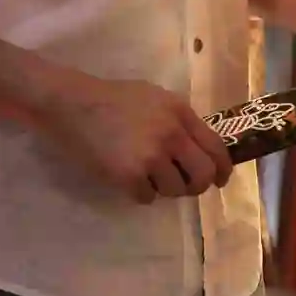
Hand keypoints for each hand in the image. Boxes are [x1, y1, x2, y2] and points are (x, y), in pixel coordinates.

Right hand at [56, 74, 232, 202]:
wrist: (72, 104)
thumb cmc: (113, 98)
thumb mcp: (156, 98)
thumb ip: (180, 120)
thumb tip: (200, 147)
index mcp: (181, 113)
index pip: (216, 148)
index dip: (223, 169)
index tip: (220, 180)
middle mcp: (172, 135)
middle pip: (203, 175)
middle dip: (198, 186)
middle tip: (185, 187)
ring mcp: (151, 156)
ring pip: (176, 190)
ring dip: (165, 189)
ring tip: (148, 176)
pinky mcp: (129, 175)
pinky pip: (147, 197)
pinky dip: (141, 193)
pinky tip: (129, 179)